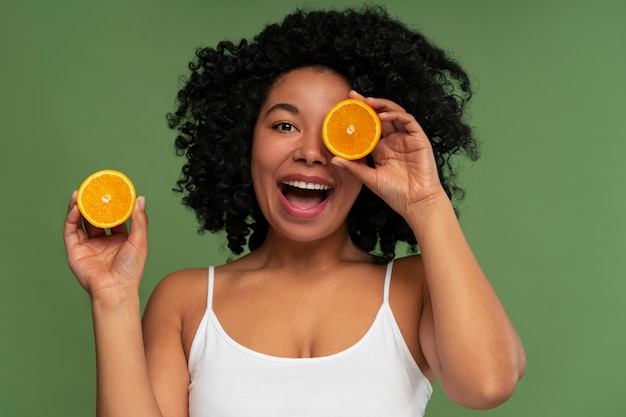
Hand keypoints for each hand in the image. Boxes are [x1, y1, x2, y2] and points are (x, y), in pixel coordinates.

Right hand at [63, 191, 147, 299]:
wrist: (115, 289)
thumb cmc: (130, 269)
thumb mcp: (139, 240)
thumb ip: (139, 220)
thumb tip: (140, 198)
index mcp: (120, 240)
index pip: (115, 218)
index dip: (113, 205)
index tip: (112, 190)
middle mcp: (103, 242)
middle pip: (96, 218)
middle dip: (94, 204)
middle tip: (93, 188)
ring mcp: (88, 246)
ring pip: (82, 222)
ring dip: (80, 207)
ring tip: (80, 193)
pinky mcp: (75, 251)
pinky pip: (71, 231)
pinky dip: (72, 218)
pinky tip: (76, 207)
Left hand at [332, 91, 447, 217]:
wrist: (415, 202)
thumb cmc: (394, 193)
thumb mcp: (369, 178)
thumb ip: (354, 167)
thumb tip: (333, 159)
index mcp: (381, 148)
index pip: (369, 126)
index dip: (358, 115)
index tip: (344, 106)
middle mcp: (394, 140)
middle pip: (380, 115)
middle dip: (367, 104)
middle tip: (352, 96)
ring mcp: (406, 138)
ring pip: (394, 113)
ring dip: (381, 105)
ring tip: (367, 102)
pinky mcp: (418, 138)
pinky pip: (408, 121)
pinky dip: (396, 115)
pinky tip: (383, 115)